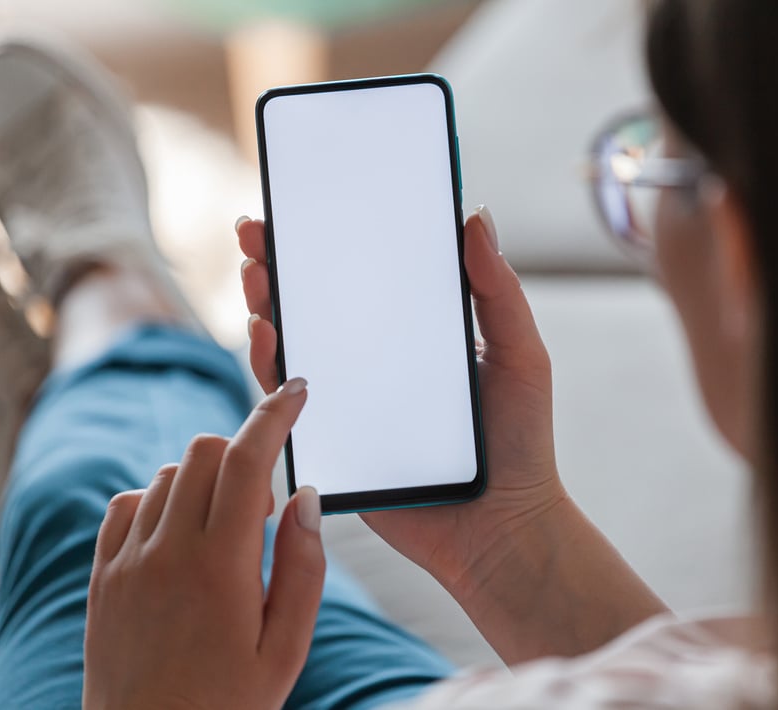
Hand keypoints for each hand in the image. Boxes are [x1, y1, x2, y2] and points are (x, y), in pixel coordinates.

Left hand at [83, 380, 323, 709]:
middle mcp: (165, 554)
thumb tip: (303, 495)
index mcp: (220, 568)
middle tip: (259, 511)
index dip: (275, 415)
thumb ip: (303, 567)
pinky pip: (126, 505)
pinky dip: (158, 502)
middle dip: (241, 454)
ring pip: (166, 474)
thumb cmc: (227, 705)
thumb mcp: (287, 648)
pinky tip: (179, 542)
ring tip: (222, 537)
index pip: (248, 460)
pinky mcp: (102, 576)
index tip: (295, 391)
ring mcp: (126, 562)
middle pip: (203, 451)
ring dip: (202, 482)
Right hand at [235, 208, 566, 598]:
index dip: (330, 241)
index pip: (362, 277)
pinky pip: (291, 401)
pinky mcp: (333, 441)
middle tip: (257, 232)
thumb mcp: (520, 356)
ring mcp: (349, 401)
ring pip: (293, 347)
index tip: (303, 206)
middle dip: (279, 265)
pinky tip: (266, 335)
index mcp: (413, 334)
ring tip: (256, 275)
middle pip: (316, 305)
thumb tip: (477, 215)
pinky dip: (271, 366)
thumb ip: (499, 292)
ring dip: (265, 307)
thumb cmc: (520, 443)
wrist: (503, 529)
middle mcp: (373, 362)